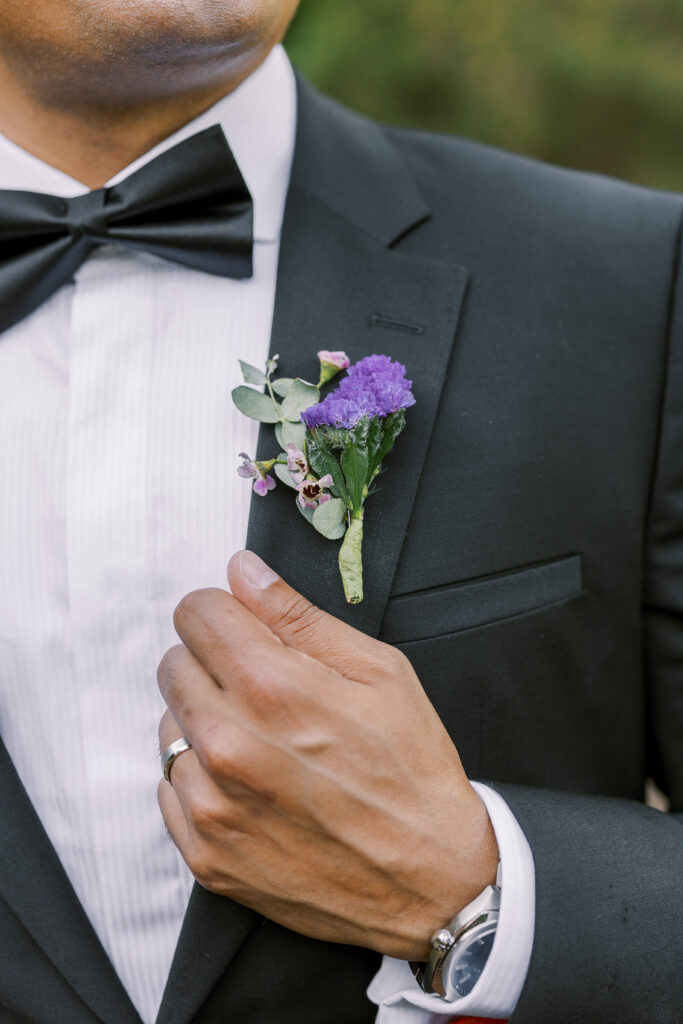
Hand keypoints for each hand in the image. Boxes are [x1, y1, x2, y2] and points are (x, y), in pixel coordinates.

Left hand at [157, 550, 497, 959]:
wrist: (430, 880)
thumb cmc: (412, 769)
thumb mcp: (379, 672)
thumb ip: (298, 616)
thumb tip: (242, 570)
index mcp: (271, 687)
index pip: (195, 613)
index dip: (224, 612)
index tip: (246, 629)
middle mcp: (228, 744)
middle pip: (173, 665)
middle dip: (213, 662)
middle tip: (265, 690)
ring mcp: (211, 805)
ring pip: (168, 727)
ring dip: (205, 723)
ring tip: (264, 743)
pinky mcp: (204, 854)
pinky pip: (170, 788)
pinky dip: (202, 779)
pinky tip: (252, 786)